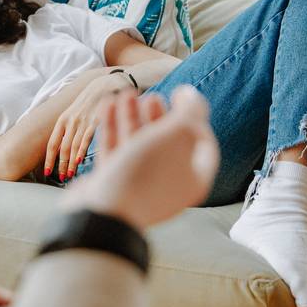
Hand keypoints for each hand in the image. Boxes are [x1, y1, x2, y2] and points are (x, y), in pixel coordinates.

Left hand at [44, 75, 133, 180]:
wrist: (106, 84)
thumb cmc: (91, 101)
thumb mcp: (75, 112)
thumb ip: (69, 128)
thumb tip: (64, 148)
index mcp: (63, 120)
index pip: (52, 143)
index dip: (49, 159)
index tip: (46, 172)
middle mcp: (70, 121)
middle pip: (62, 148)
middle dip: (60, 165)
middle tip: (60, 178)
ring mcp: (82, 121)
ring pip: (73, 146)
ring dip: (70, 163)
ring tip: (68, 175)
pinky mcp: (95, 120)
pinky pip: (86, 139)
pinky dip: (81, 151)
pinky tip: (79, 162)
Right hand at [62, 85, 218, 230]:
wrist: (103, 212)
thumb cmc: (146, 173)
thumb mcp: (178, 135)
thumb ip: (191, 112)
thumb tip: (191, 96)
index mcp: (193, 179)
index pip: (202, 145)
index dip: (194, 117)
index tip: (180, 94)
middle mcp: (167, 185)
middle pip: (167, 143)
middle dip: (158, 116)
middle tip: (151, 97)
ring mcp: (138, 185)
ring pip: (138, 145)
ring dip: (132, 117)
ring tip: (125, 94)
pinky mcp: (111, 183)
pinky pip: (116, 151)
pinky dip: (113, 127)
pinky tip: (108, 106)